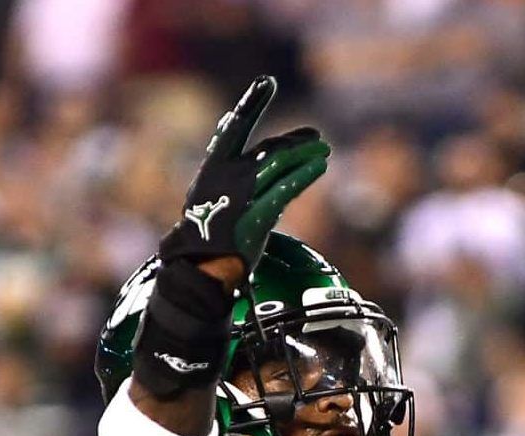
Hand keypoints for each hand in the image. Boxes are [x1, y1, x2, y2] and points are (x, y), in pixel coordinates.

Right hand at [160, 76, 330, 280]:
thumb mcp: (210, 190)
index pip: (234, 125)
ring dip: (306, 155)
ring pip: (281, 166)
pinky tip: (319, 166)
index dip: (252, 103)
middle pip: (269, 149)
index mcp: (213, 166)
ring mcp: (242, 196)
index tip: (267, 81)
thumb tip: (233, 129)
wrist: (200, 265)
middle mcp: (227, 176)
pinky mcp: (256, 217)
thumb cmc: (207, 229)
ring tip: (324, 151)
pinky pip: (285, 190)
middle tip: (316, 138)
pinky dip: (304, 176)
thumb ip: (227, 163)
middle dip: (296, 141)